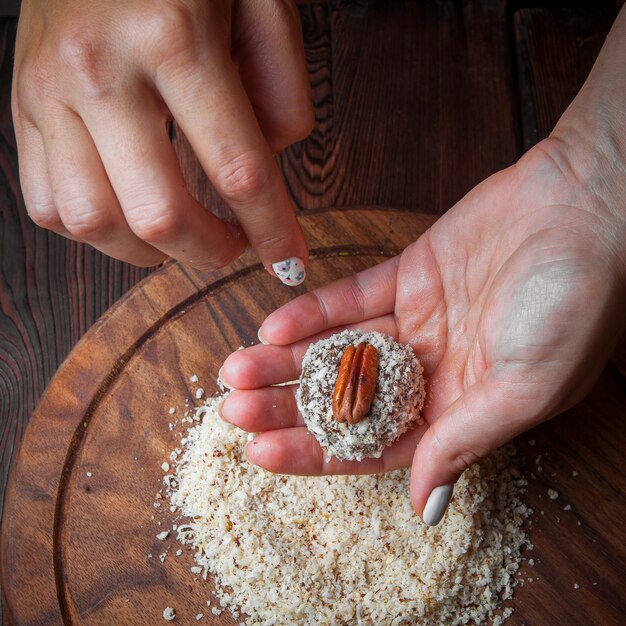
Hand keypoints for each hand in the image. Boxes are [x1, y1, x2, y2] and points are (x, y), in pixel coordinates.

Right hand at [12, 0, 311, 281]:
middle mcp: (101, 70)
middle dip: (209, 252)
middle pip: (158, 214)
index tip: (288, 258)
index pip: (237, 169)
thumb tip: (267, 164)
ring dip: (148, 251)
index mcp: (174, 38)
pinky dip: (94, 230)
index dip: (271, 229)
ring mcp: (50, 92)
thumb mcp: (262, 3)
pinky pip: (46, 203)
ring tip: (181, 237)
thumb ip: (282, 89)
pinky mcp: (23, 107)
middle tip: (233, 246)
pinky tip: (127, 213)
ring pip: (93, 221)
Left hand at [219, 137, 625, 521]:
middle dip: (289, 407)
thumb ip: (466, 440)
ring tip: (237, 368)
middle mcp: (435, 372)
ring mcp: (418, 323)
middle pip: (347, 400)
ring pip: (340, 350)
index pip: (377, 444)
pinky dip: (315, 313)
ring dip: (288, 360)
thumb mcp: (524, 386)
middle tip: (235, 410)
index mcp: (462, 409)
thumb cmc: (573, 301)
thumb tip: (425, 505)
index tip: (263, 453)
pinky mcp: (408, 276)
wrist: (583, 205)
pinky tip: (275, 327)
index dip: (319, 452)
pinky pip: (353, 299)